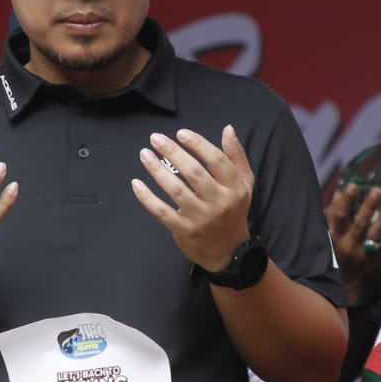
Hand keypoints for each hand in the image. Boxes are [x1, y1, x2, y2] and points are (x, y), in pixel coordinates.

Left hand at [131, 126, 253, 272]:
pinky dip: (147, 198)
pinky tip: (136, 184)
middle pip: (194, 173)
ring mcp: (201, 218)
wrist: (228, 252)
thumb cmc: (233, 210)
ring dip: (157, 170)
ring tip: (144, 154)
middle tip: (155, 138)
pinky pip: (162, 212)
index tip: (180, 134)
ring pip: (176, 190)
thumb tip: (228, 129)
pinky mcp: (184, 230)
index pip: (216, 161)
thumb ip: (236, 156)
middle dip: (173, 152)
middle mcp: (219, 202)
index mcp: (234, 188)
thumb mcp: (244, 184)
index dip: (198, 144)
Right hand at [326, 183, 380, 303]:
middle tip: (378, 191)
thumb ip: (334, 217)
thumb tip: (338, 191)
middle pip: (360, 223)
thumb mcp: (331, 239)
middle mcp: (349, 248)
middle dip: (369, 206)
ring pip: (377, 234)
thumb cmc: (340, 258)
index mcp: (335, 240)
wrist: (349, 292)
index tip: (354, 186)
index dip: (346, 200)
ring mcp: (366, 257)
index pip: (339, 217)